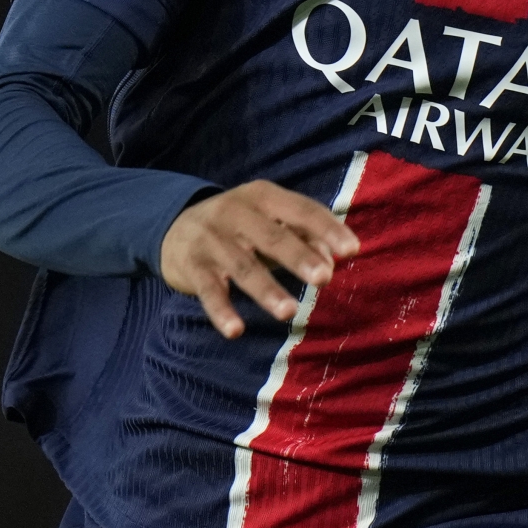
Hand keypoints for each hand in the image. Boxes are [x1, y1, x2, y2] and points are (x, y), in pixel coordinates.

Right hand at [159, 182, 359, 339]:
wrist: (173, 227)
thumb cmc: (240, 228)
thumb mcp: (270, 223)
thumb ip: (303, 239)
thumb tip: (330, 264)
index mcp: (263, 196)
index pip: (301, 209)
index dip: (327, 228)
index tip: (353, 251)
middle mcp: (236, 212)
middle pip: (272, 236)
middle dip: (298, 257)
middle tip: (324, 278)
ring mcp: (212, 239)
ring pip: (242, 265)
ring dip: (266, 289)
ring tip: (289, 311)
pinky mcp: (192, 266)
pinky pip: (209, 290)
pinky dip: (221, 310)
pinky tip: (235, 331)